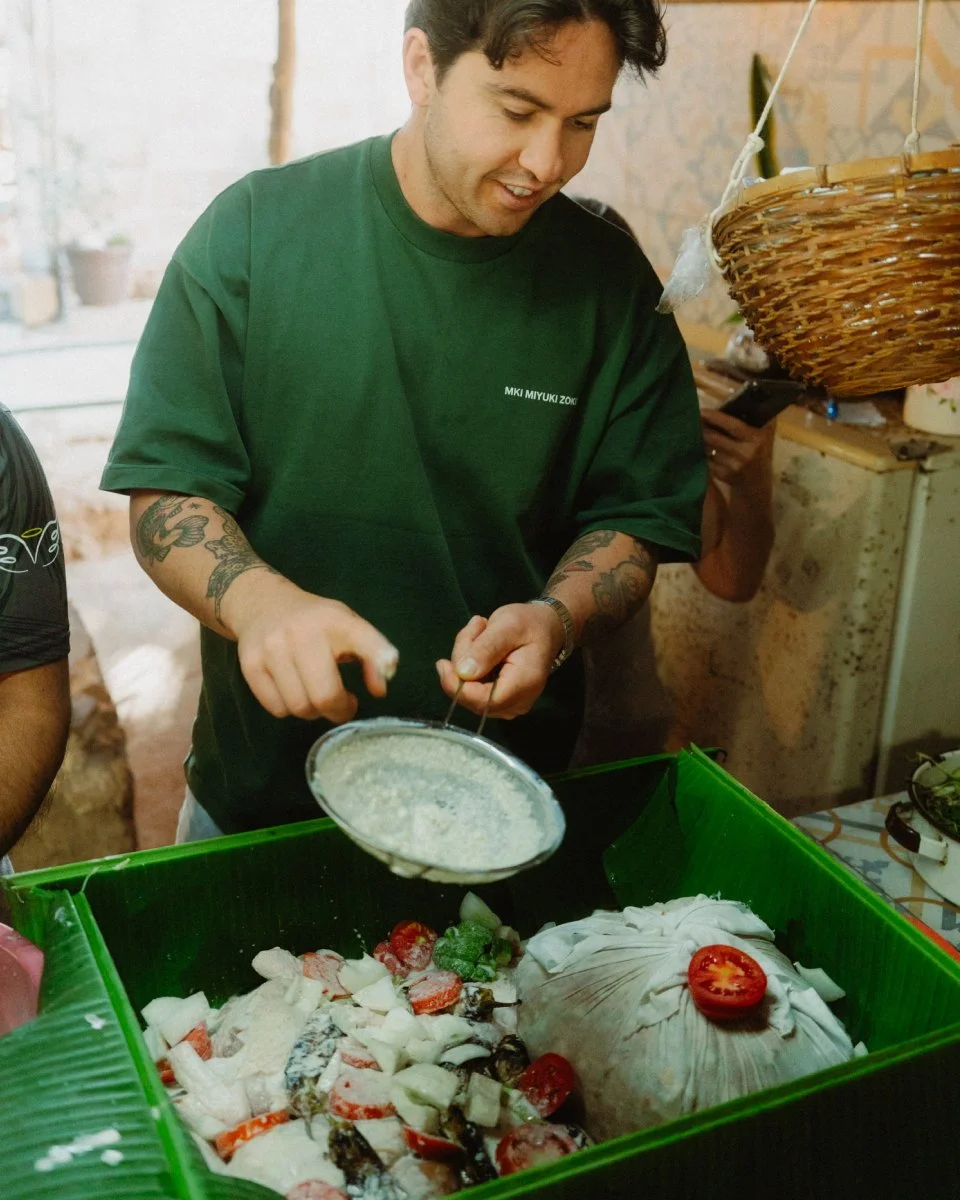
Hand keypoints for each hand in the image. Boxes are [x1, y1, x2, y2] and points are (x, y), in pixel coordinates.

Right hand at [226, 576, 398, 722]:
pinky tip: (292, 690)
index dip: (378, 655)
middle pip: (325, 695)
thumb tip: (380, 690)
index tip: (389, 666)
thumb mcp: (346, 626)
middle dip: (338, 710)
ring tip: (315, 695)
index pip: (361, 638)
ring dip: (312, 711)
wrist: (261, 603)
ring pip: (299, 707)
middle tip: (342, 705)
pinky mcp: (250, 664)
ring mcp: (272, 648)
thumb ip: (370, 655)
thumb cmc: (314, 622)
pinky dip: (288, 708)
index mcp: (335, 620)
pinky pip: (276, 708)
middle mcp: (302, 632)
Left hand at [435, 604, 563, 718]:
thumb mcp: (508, 626)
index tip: (442, 663)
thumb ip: (486, 649)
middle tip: (475, 628)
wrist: (546, 628)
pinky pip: (471, 688)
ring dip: (464, 658)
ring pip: (467, 691)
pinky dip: (468, 665)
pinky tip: (480, 643)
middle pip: (471, 696)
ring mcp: (507, 705)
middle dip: (462, 662)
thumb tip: (463, 673)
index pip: (482, 701)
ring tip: (481, 629)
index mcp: (524, 685)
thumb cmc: (529, 624)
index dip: (457, 686)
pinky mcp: (497, 701)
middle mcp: (516, 703)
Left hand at [700, 407, 774, 487]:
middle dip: (702, 428)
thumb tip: (746, 395)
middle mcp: (746, 454)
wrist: (758, 481)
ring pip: (708, 449)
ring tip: (693, 431)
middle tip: (692, 419)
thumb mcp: (766, 434)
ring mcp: (734, 466)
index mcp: (756, 439)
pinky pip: (707, 460)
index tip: (702, 411)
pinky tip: (697, 446)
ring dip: (700, 440)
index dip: (716, 418)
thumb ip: (761, 416)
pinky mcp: (723, 476)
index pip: (733, 426)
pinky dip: (701, 452)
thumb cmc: (760, 451)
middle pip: (715, 438)